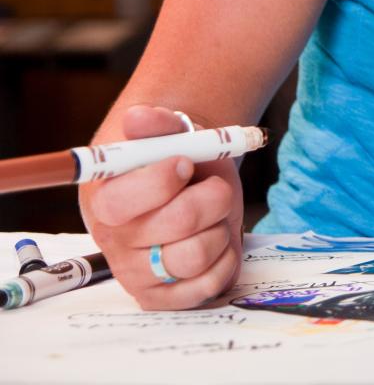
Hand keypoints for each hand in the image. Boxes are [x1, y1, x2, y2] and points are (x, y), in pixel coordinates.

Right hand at [79, 105, 244, 309]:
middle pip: (177, 224)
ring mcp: (140, 274)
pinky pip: (210, 285)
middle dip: (212, 197)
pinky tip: (216, 239)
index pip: (123, 201)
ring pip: (196, 257)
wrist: (192, 183)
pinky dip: (227, 258)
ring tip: (214, 215)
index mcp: (105, 201)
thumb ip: (153, 124)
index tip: (184, 162)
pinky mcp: (167, 296)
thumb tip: (138, 118)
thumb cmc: (175, 157)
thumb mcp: (166, 133)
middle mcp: (117, 242)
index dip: (161, 180)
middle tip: (214, 187)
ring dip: (220, 228)